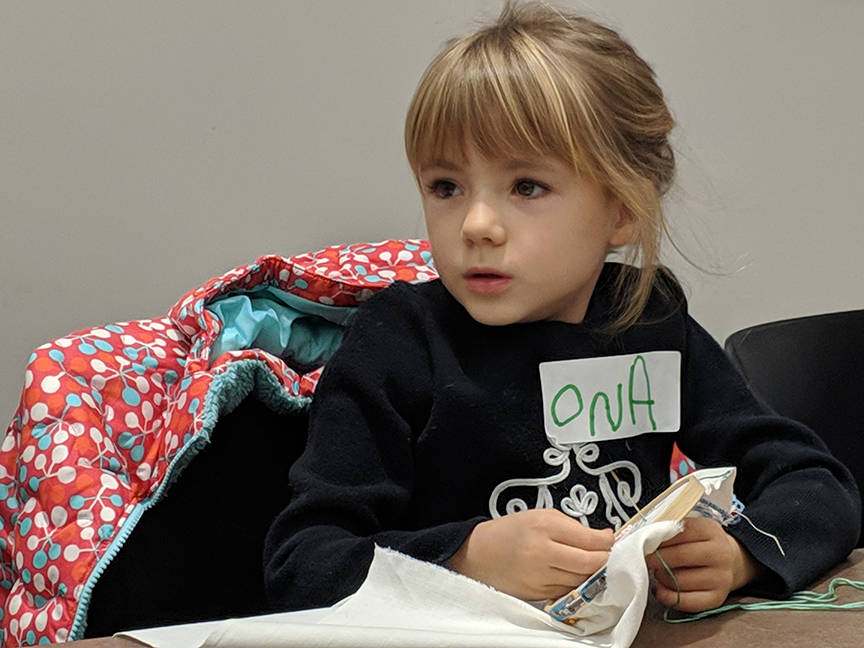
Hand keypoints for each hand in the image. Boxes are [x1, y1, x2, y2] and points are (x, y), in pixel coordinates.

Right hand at [448, 509, 613, 600]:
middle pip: (591, 563)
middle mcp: (542, 553)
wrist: (479, 554)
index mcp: (544, 527)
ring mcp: (539, 577)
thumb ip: (572, 527)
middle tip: (606, 553)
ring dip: (591, 574)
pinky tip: (572, 574)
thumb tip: (603, 538)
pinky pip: (567, 592)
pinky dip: (575, 585)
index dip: (607, 541)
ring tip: (589, 563)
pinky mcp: (537, 594)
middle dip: (604, 559)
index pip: (590, 540)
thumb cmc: (511, 531)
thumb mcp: (540, 516)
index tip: (610, 539)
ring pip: (582, 581)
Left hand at [646, 517, 762, 611]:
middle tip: (646, 559)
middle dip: (657, 559)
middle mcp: (720, 554)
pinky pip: (686, 601)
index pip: (680, 532)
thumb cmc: (701, 543)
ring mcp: (721, 578)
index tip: (646, 542)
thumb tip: (645, 540)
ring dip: (661, 577)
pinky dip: (667, 597)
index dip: (659, 538)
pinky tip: (660, 589)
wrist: (730, 561)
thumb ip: (671, 531)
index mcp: (711, 531)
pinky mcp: (717, 598)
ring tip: (658, 572)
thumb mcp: (692, 529)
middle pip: (680, 556)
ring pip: (679, 580)